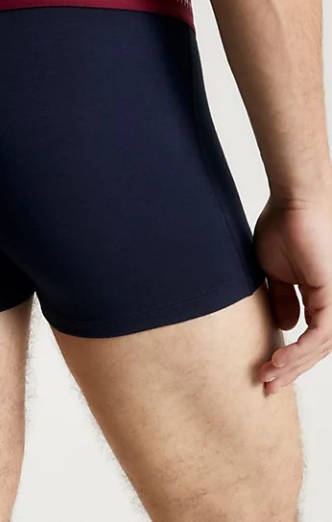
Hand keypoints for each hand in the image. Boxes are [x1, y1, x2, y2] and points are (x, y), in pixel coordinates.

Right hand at [254, 185, 331, 392]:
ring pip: (320, 347)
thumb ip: (283, 299)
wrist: (293, 202)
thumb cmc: (284, 226)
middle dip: (291, 370)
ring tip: (268, 374)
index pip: (311, 338)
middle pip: (317, 349)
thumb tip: (285, 325)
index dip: (290, 358)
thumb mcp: (276, 272)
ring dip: (292, 364)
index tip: (265, 371)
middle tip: (267, 384)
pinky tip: (279, 359)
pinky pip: (320, 335)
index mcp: (321, 297)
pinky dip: (300, 350)